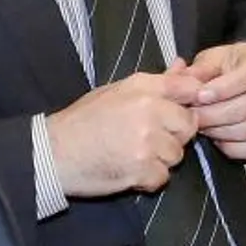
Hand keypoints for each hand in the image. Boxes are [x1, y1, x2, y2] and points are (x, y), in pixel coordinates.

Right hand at [49, 61, 201, 196]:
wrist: (54, 152)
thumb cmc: (84, 119)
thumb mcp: (117, 91)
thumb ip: (156, 81)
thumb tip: (183, 66)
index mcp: (143, 87)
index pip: (189, 88)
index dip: (190, 103)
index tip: (179, 112)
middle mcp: (148, 110)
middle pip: (188, 126)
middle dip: (174, 136)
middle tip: (149, 139)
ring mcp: (146, 141)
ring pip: (176, 154)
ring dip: (161, 159)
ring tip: (134, 154)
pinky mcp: (141, 169)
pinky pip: (162, 177)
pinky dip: (149, 179)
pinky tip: (129, 170)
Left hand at [187, 42, 245, 161]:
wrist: (240, 76)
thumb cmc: (227, 67)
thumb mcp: (210, 59)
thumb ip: (197, 70)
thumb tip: (180, 81)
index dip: (224, 88)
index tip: (201, 95)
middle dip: (217, 113)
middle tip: (194, 115)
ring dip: (222, 131)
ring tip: (202, 126)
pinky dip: (233, 147)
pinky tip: (217, 138)